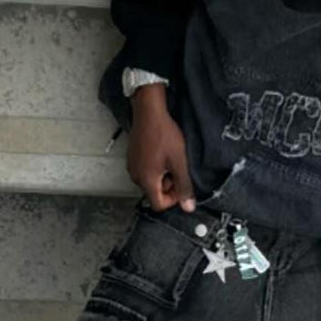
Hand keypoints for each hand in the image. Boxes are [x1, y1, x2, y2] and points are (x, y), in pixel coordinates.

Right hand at [126, 84, 195, 211]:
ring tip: (170, 158)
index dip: (173, 199)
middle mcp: (136, 176)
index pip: (159, 205)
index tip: (181, 184)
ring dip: (162, 176)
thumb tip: (188, 207)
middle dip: (168, 186)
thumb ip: (184, 186)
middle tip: (177, 168)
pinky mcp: (132, 157)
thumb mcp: (179, 162)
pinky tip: (161, 153)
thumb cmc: (163, 135)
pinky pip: (145, 171)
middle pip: (154, 193)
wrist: (149, 112)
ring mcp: (132, 166)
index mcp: (147, 181)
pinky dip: (155, 167)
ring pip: (150, 182)